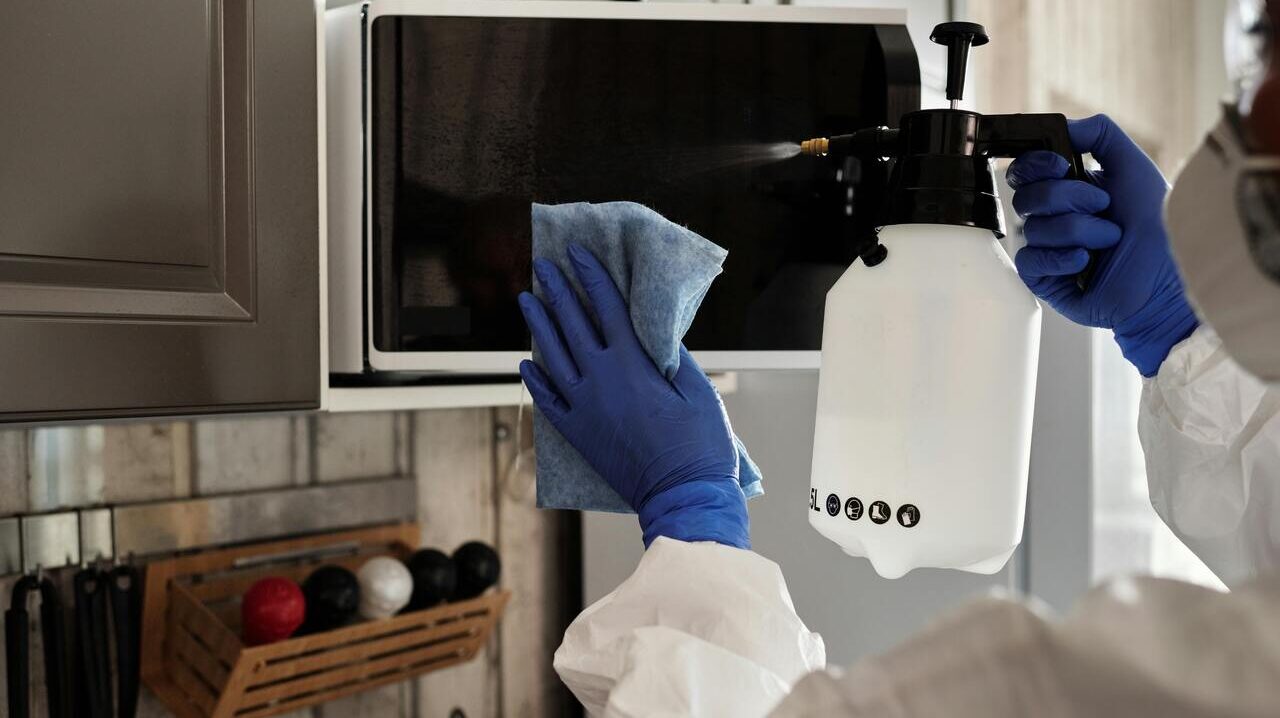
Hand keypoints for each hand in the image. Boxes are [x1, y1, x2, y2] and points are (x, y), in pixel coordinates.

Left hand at [517, 244, 748, 548]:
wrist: (683, 497)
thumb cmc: (701, 447)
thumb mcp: (699, 391)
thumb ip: (674, 357)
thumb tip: (654, 332)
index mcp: (632, 365)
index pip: (606, 307)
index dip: (591, 276)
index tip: (577, 253)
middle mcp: (600, 381)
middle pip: (572, 324)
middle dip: (557, 291)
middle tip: (543, 266)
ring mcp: (585, 409)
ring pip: (552, 357)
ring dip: (539, 326)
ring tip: (528, 301)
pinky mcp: (579, 434)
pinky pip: (548, 401)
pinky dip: (535, 380)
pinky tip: (527, 363)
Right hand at [1007, 114, 1198, 376]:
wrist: (1168, 275)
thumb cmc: (1159, 225)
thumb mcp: (1134, 166)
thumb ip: (1100, 134)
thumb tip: (1063, 126)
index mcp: (1068, 189)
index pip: (1025, 171)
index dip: (1036, 165)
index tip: (1063, 166)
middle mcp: (1054, 218)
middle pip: (1026, 197)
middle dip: (1068, 198)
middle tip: (1103, 206)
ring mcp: (1048, 249)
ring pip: (1033, 228)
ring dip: (1079, 231)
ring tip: (1109, 240)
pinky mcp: (1044, 279)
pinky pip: (1030, 260)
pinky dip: (1061, 258)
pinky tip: (1085, 262)